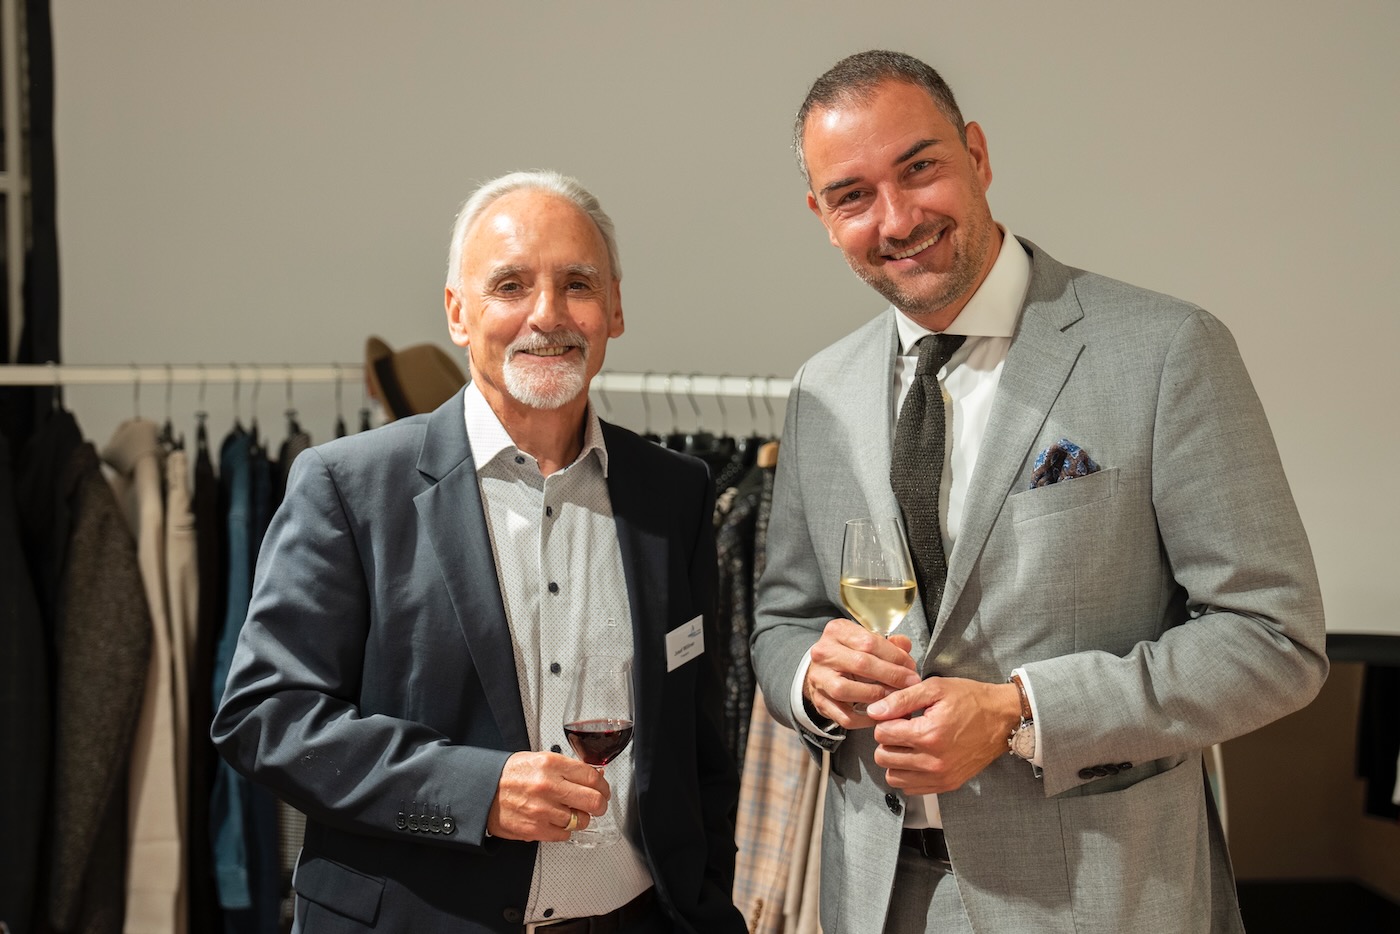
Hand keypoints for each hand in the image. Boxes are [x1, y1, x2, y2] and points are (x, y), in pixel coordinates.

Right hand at [487, 750, 610, 841]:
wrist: (482, 791)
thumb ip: (568, 768)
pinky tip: (556, 821)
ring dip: (580, 818)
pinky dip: (565, 830)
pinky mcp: (535, 829)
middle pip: (593, 801)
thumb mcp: (540, 759)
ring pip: (581, 820)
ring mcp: (542, 810)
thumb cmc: (511, 774)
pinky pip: (565, 834)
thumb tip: (596, 776)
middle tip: (597, 804)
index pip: (592, 777)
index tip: (603, 789)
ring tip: (570, 812)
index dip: (603, 786)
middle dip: (600, 804)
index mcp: (551, 765)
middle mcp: (548, 787)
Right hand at [802, 619, 919, 729]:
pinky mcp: (820, 702)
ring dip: (877, 696)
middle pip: (861, 663)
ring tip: (895, 697)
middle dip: (892, 675)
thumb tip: (905, 646)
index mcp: (837, 631)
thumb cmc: (848, 654)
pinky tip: (881, 714)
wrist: (822, 670)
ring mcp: (819, 678)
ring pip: (847, 690)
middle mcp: (824, 653)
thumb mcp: (865, 640)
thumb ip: (888, 643)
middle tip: (910, 684)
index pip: (869, 642)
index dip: (895, 656)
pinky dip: (866, 719)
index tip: (910, 666)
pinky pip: (845, 716)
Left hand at [866, 678, 1020, 794]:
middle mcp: (933, 761)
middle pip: (883, 757)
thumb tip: (874, 712)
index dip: (887, 720)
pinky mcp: (947, 785)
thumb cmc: (971, 700)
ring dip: (896, 759)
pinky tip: (919, 756)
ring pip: (894, 776)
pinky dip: (909, 773)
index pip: (882, 734)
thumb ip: (901, 700)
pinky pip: (911, 788)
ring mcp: (940, 776)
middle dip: (888, 740)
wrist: (1003, 718)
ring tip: (911, 742)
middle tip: (904, 728)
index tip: (900, 715)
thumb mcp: (935, 689)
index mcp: (928, 735)